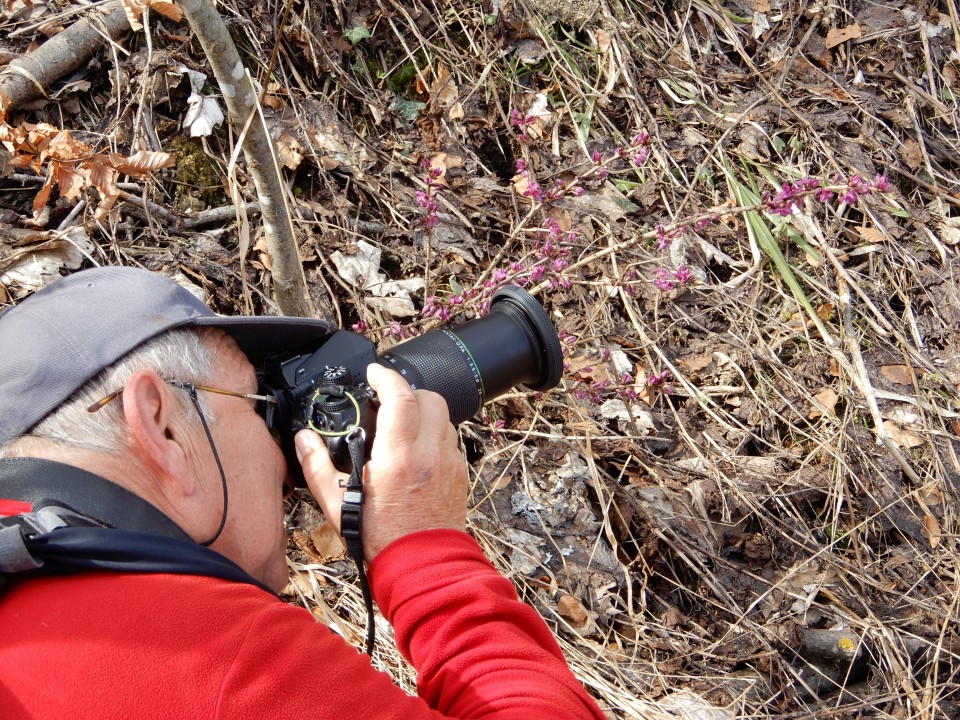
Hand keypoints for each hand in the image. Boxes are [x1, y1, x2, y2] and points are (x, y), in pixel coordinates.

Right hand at [295, 363, 468, 562]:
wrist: (422, 568)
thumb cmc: (380, 539)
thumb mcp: (337, 504)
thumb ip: (317, 467)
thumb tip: (303, 439)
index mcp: (398, 457)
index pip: (399, 397)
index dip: (386, 377)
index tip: (374, 373)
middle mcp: (429, 454)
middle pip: (430, 398)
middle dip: (408, 392)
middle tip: (388, 401)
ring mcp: (449, 464)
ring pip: (444, 418)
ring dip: (424, 413)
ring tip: (402, 427)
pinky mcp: (460, 475)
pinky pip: (452, 440)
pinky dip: (436, 435)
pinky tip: (419, 451)